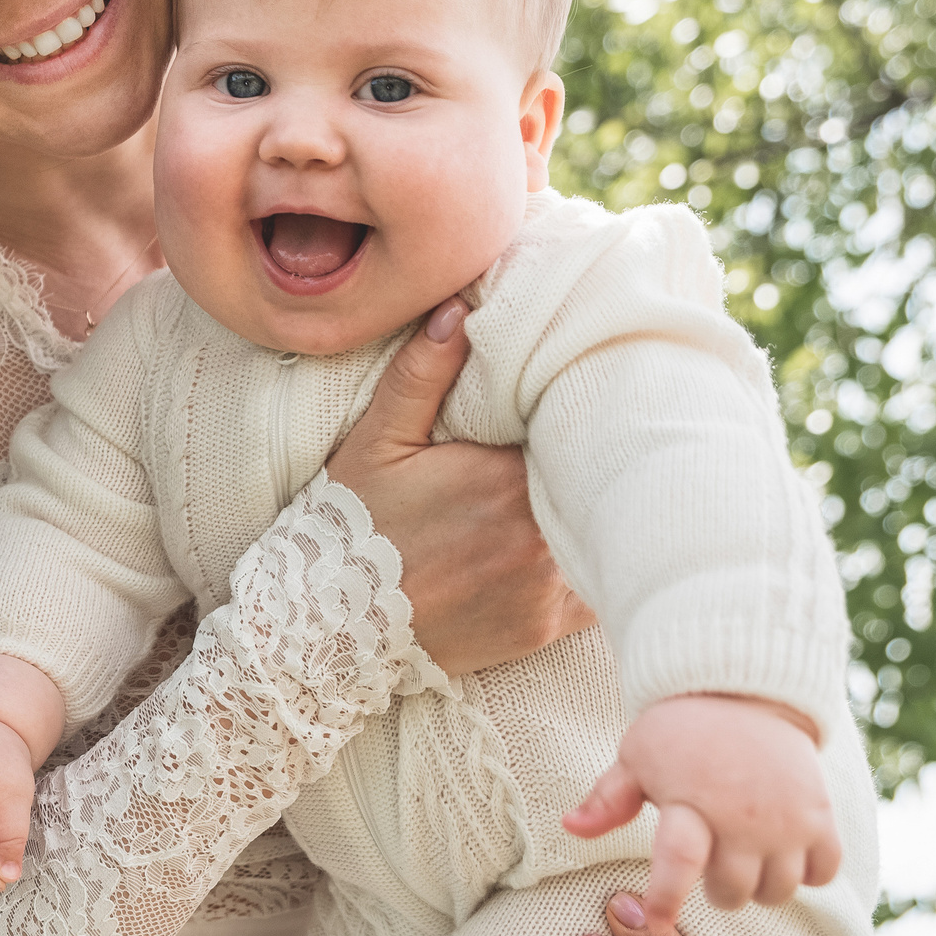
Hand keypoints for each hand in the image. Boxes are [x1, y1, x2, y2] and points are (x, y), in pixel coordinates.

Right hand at [324, 298, 593, 676]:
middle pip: (596, 482)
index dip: (579, 409)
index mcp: (506, 477)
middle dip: (591, 459)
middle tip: (586, 437)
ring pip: (601, 533)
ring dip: (595, 513)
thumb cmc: (354, 525)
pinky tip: (572, 544)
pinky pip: (595, 588)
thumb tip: (459, 308)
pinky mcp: (547, 627)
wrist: (335, 626)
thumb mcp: (376, 440)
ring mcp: (547, 586)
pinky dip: (591, 565)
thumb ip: (421, 374)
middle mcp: (538, 536)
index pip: (576, 429)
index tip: (575, 395)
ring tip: (587, 490)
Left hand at [563, 694, 840, 924]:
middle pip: (732, 893)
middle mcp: (741, 817)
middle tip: (711, 866)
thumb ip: (608, 800)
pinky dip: (809, 872)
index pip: (677, 863)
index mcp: (689, 802)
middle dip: (717, 891)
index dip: (666, 899)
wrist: (744, 688)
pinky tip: (786, 853)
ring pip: (778, 891)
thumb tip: (569, 828)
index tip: (657, 921)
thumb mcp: (636, 757)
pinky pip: (824, 872)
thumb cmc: (682, 730)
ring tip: (747, 859)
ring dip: (761, 886)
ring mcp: (786, 819)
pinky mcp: (820, 815)